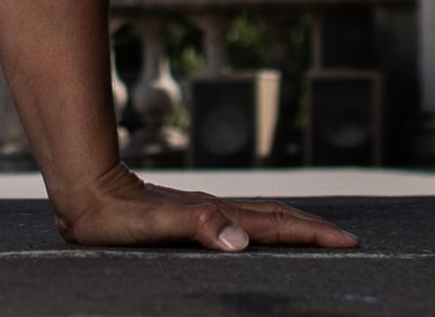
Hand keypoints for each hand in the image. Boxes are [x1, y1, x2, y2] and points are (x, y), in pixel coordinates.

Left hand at [51, 163, 357, 252]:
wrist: (88, 191)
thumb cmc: (115, 218)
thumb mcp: (153, 227)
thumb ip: (198, 228)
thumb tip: (242, 242)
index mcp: (215, 215)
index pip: (275, 224)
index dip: (311, 233)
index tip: (346, 241)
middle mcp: (216, 210)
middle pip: (276, 216)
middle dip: (312, 228)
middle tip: (346, 240)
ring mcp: (206, 210)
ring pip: (261, 215)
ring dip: (293, 225)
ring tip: (318, 235)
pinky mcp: (192, 215)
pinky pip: (242, 219)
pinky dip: (267, 225)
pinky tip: (262, 232)